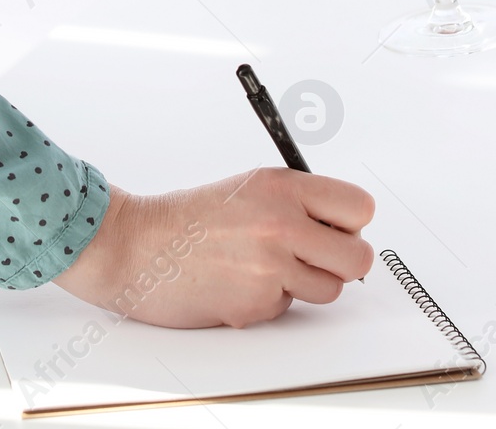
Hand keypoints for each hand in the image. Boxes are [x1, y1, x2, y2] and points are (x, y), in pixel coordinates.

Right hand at [51, 170, 375, 328]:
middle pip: (358, 257)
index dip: (351, 224)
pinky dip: (268, 301)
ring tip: (264, 268)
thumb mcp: (247, 188)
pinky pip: (288, 308)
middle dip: (341, 263)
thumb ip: (297, 203)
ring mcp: (270, 266)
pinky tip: (238, 283)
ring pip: (329, 289)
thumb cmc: (185, 219)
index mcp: (281, 187)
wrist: (135, 246)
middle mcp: (281, 223)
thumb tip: (343, 227)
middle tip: (315, 259)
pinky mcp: (255, 303)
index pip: (360, 208)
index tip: (337, 229)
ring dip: (303, 285)